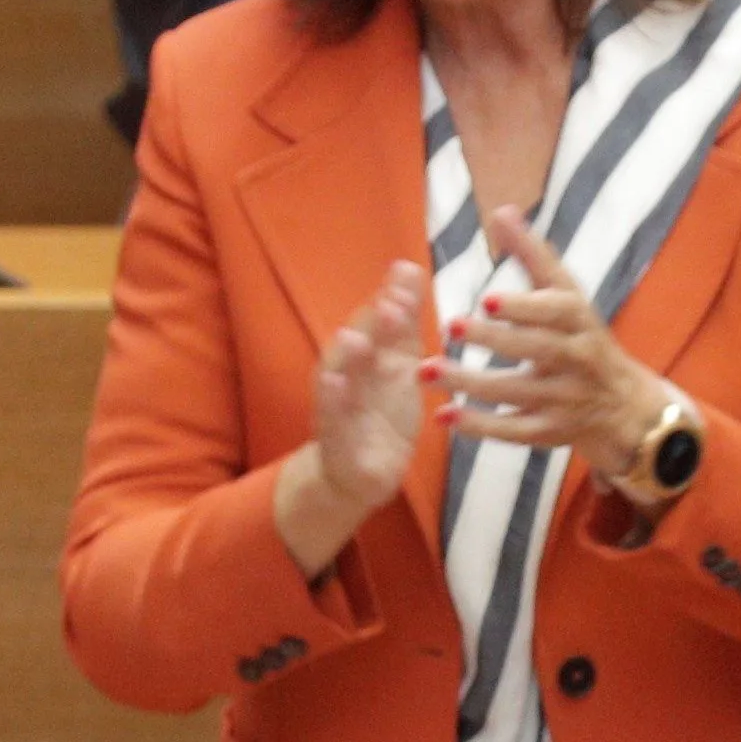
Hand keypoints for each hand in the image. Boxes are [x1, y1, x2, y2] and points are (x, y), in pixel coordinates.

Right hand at [272, 259, 432, 577]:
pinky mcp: (336, 440)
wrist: (360, 474)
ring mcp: (339, 406)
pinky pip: (332, 418)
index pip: (380, 321)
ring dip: (346, 359)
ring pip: (340, 377)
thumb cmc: (381, 413)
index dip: (393, 297)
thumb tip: (408, 267)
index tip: (407, 272)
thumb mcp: (399, 365)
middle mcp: (348, 374)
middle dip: (371, 324)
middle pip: (360, 343)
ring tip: (354, 339)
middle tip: (390, 303)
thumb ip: (404, 322)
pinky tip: (334, 384)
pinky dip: (332, 401)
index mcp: (368, 357)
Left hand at [443, 205, 671, 491]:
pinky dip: (478, 427)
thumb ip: (533, 255)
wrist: (624, 405)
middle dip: (494, 340)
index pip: (557, 311)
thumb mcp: (567, 294)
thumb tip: (501, 210)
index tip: (488, 300)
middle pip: (537, 350)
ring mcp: (564, 400)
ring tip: (426, 370)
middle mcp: (577, 359)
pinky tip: (443, 415)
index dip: (525, 307)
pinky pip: (513, 432)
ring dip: (471, 384)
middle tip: (450, 326)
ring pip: (517, 392)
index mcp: (580, 320)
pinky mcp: (549, 432)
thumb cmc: (583, 336)